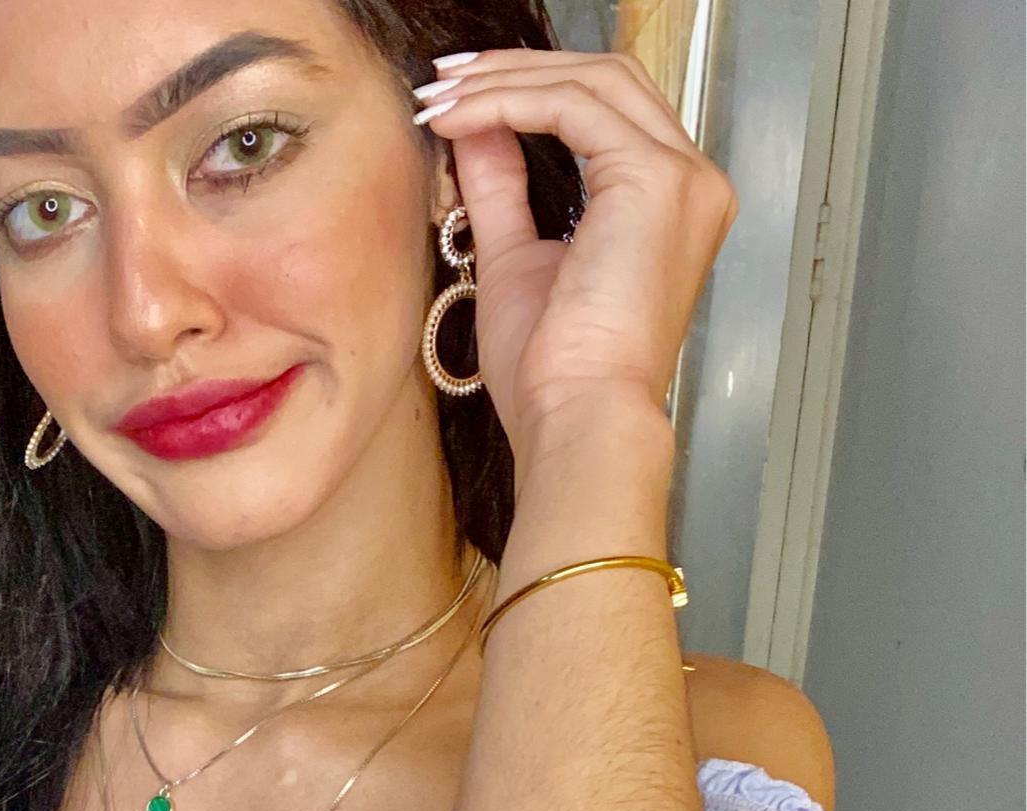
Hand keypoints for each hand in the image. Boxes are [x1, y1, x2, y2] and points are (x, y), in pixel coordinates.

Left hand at [413, 46, 736, 471]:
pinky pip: (574, 109)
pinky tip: (461, 117)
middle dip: (516, 71)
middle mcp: (691, 183)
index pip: (604, 112)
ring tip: (439, 98)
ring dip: (505, 82)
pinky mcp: (655, 181)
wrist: (576, 419)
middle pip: (606, 80)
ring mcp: (682, 178)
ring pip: (592, 83)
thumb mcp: (514, 260)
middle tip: (442, 81)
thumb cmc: (553, 374)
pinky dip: (511, 103)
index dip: (530, 90)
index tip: (460, 98)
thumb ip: (502, 188)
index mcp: (667, 206)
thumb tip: (473, 131)